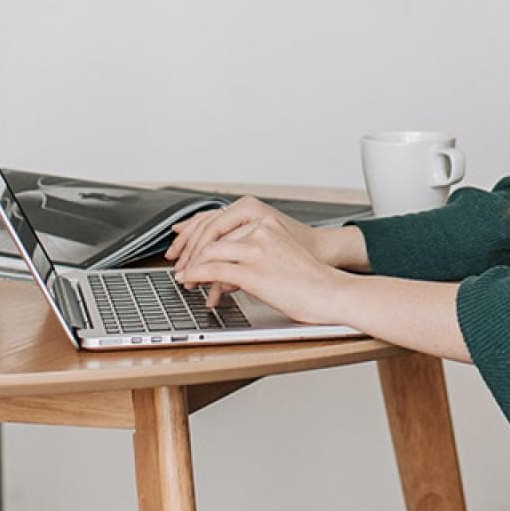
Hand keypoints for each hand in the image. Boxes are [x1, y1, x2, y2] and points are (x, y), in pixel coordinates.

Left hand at [165, 196, 350, 325]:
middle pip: (210, 233)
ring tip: (185, 278)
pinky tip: (191, 282)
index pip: (218, 219)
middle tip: (178, 263)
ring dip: (191, 266)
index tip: (182, 242)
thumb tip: (224, 261)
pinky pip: (213, 269)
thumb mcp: (280, 251)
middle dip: (189, 250)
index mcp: (265, 222)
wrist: (331, 291)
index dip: (195, 231)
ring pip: (209, 251)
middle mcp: (259, 230)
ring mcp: (256, 249)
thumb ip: (254, 248)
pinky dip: (196, 275)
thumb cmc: (309, 278)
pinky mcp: (254, 272)